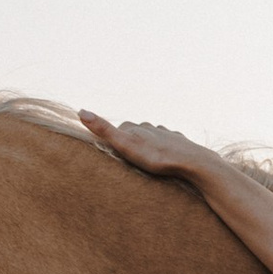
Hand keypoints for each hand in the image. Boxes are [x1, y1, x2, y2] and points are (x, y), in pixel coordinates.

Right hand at [79, 112, 222, 183]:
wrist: (191, 162)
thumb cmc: (156, 156)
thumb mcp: (125, 145)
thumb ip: (104, 130)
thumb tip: (81, 111)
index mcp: (137, 127)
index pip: (120, 129)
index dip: (115, 139)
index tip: (113, 150)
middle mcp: (152, 127)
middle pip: (137, 132)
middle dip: (132, 142)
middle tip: (129, 157)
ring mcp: (167, 134)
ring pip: (154, 137)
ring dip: (149, 145)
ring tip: (146, 160)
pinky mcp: (180, 144)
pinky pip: (169, 145)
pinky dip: (165, 150)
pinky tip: (167, 159)